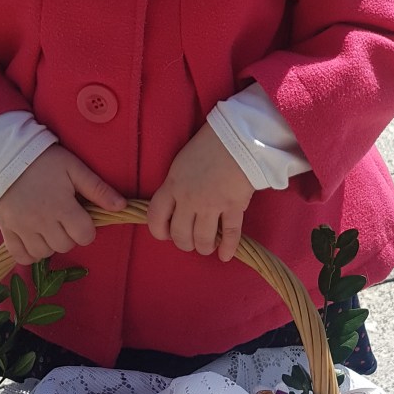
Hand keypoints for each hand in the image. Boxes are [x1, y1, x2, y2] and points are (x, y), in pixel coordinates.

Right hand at [0, 145, 125, 264]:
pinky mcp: (7, 230)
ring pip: (44, 254)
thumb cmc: (46, 161)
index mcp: (61, 206)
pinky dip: (30, 254)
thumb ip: (98, 189)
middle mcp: (41, 221)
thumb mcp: (75, 169)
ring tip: (49, 227)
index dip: (87, 229)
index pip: (84, 236)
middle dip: (69, 236)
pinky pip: (21, 256)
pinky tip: (34, 239)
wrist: (7, 156)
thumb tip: (121, 207)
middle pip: (65, 246)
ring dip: (50, 245)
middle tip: (64, 219)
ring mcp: (22, 228)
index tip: (81, 218)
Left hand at [147, 125, 253, 261]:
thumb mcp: (181, 164)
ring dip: (204, 247)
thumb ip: (175, 186)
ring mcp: (212, 205)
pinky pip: (230, 235)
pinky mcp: (234, 207)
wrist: (238, 138)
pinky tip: (225, 256)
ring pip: (203, 239)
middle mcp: (189, 199)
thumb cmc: (208, 145)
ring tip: (207, 245)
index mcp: (172, 185)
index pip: (155, 217)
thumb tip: (175, 206)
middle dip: (184, 243)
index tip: (165, 234)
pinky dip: (228, 248)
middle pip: (180, 234)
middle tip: (190, 241)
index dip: (159, 231)